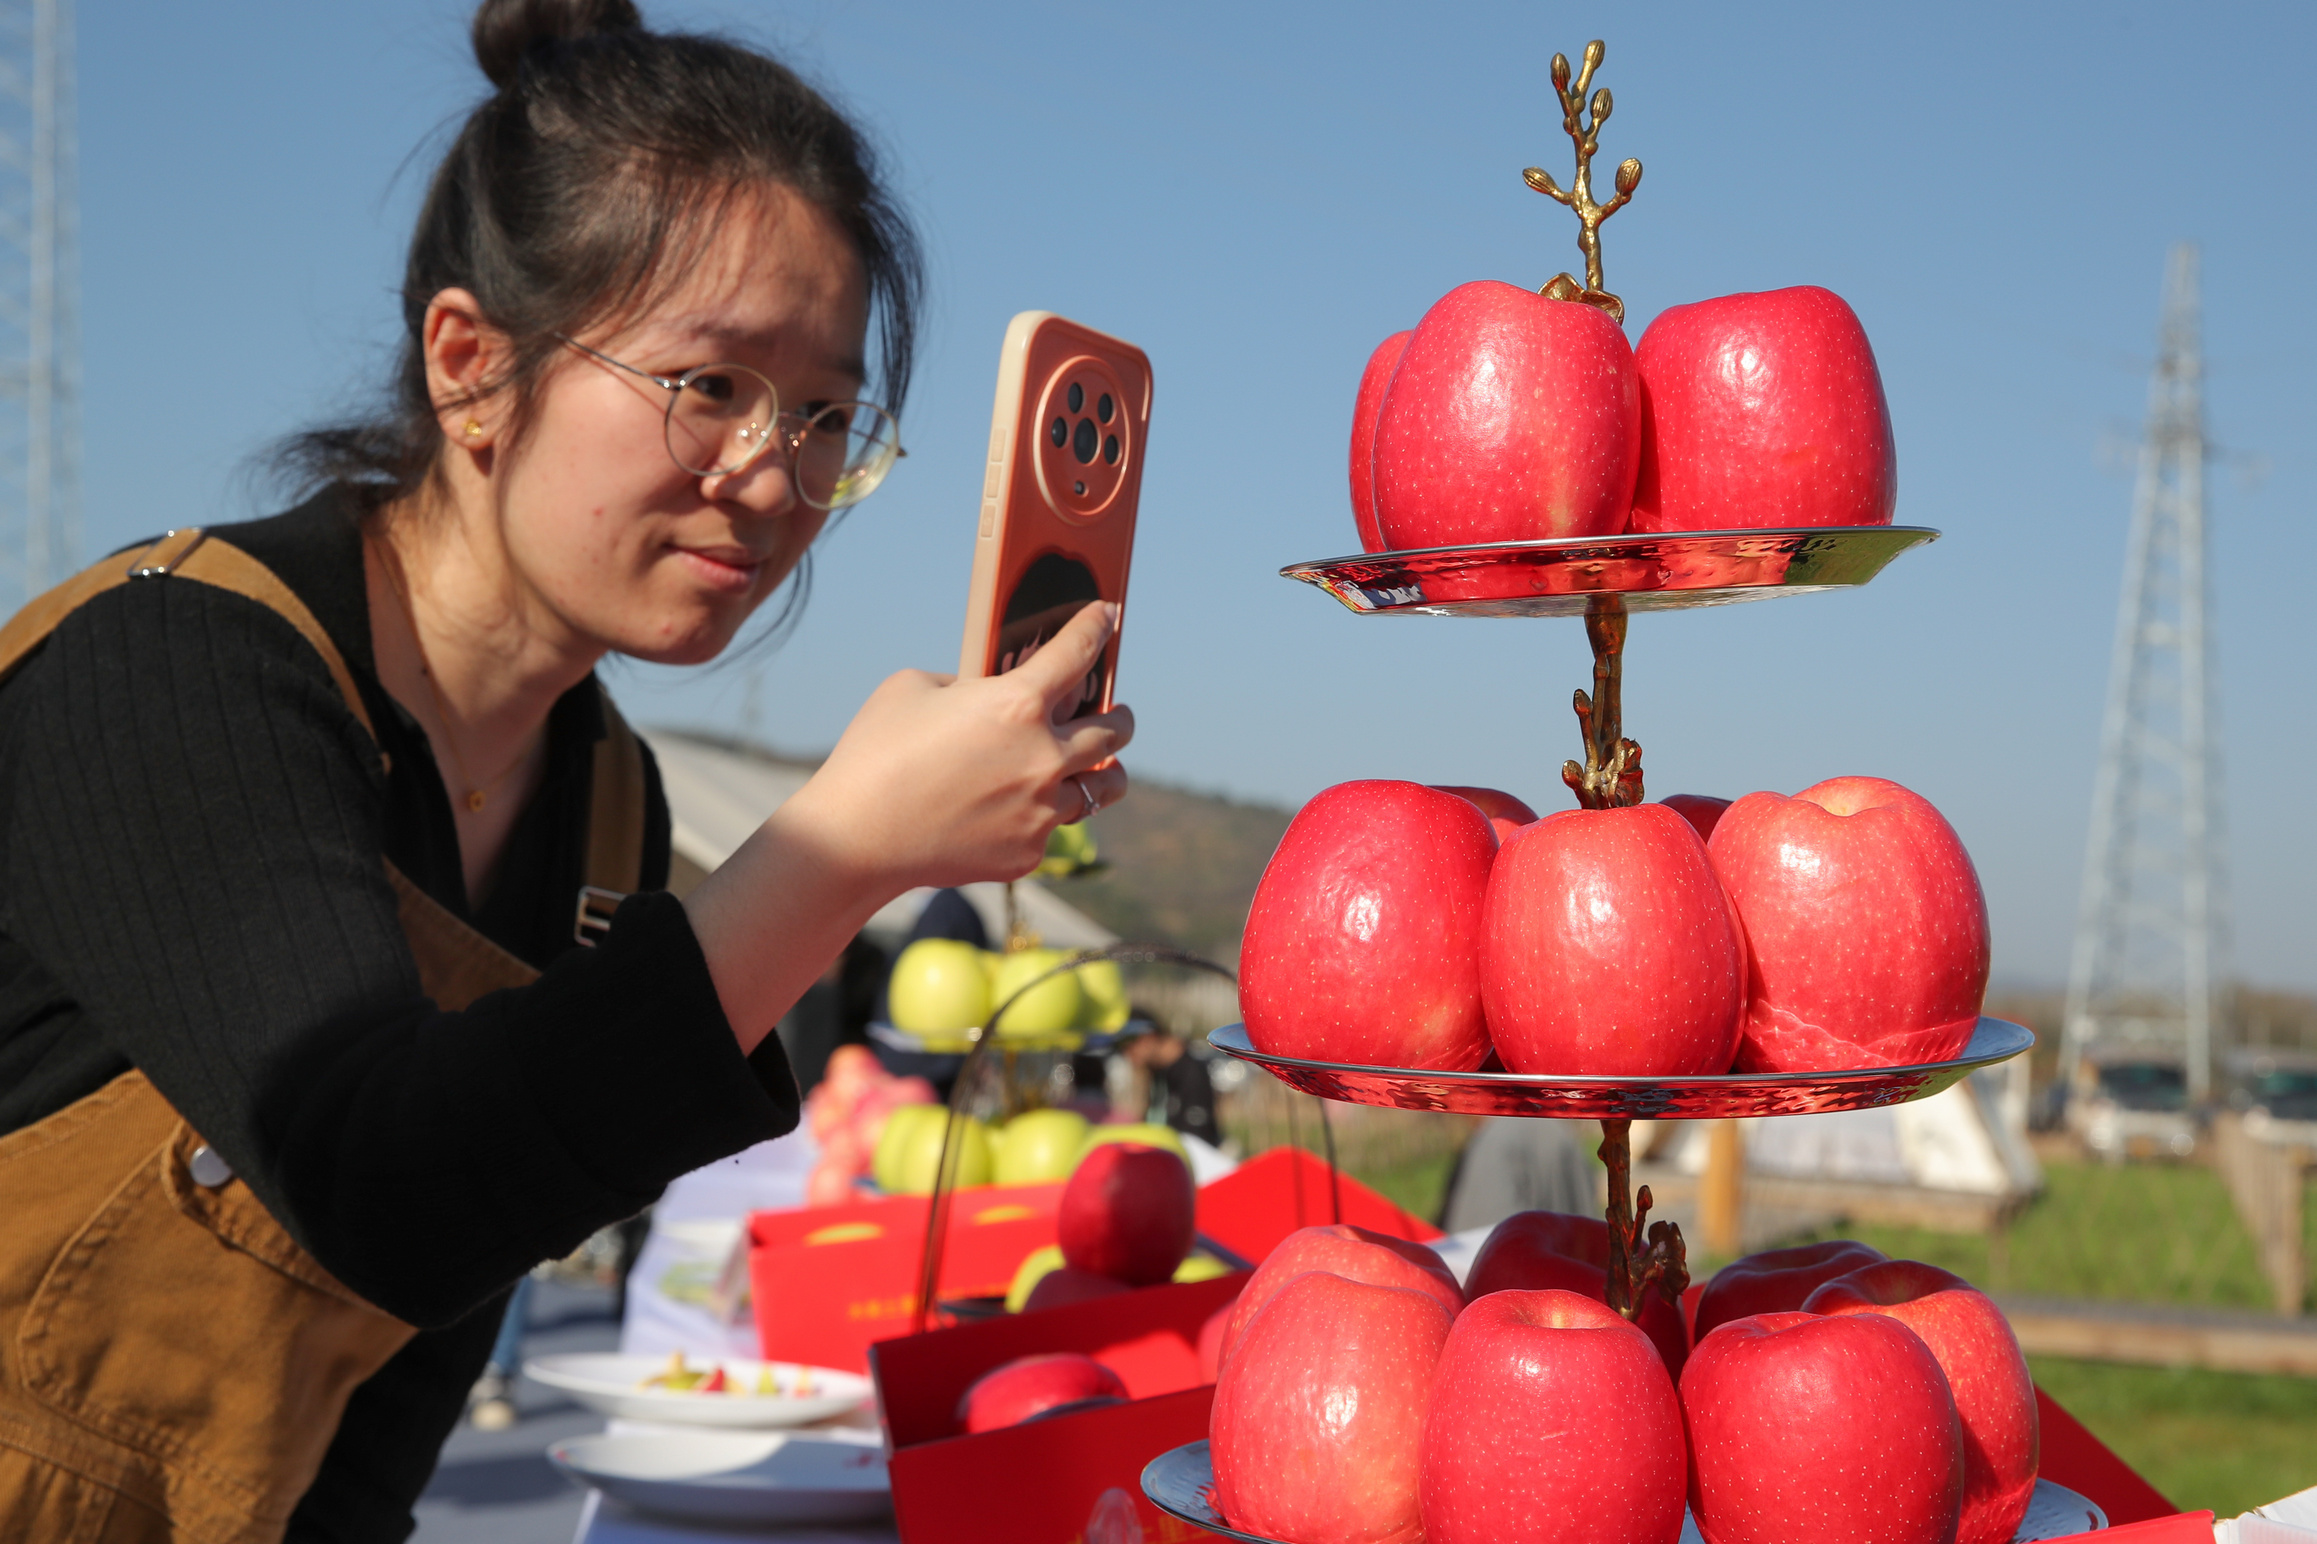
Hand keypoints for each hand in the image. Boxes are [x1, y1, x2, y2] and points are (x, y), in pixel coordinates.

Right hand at [682, 601, 1131, 1054]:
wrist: (856, 838)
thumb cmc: (876, 752)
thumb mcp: (915, 686)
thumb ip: (968, 684)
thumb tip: (990, 694)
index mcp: (1017, 704)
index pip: (1077, 653)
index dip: (1097, 627)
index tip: (1107, 616)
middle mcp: (1043, 758)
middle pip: (1116, 732)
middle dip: (1121, 717)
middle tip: (1118, 713)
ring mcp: (1041, 812)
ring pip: (1103, 788)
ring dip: (1103, 772)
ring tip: (1097, 769)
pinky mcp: (1028, 852)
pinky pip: (1053, 826)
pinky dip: (1044, 814)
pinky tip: (1023, 809)